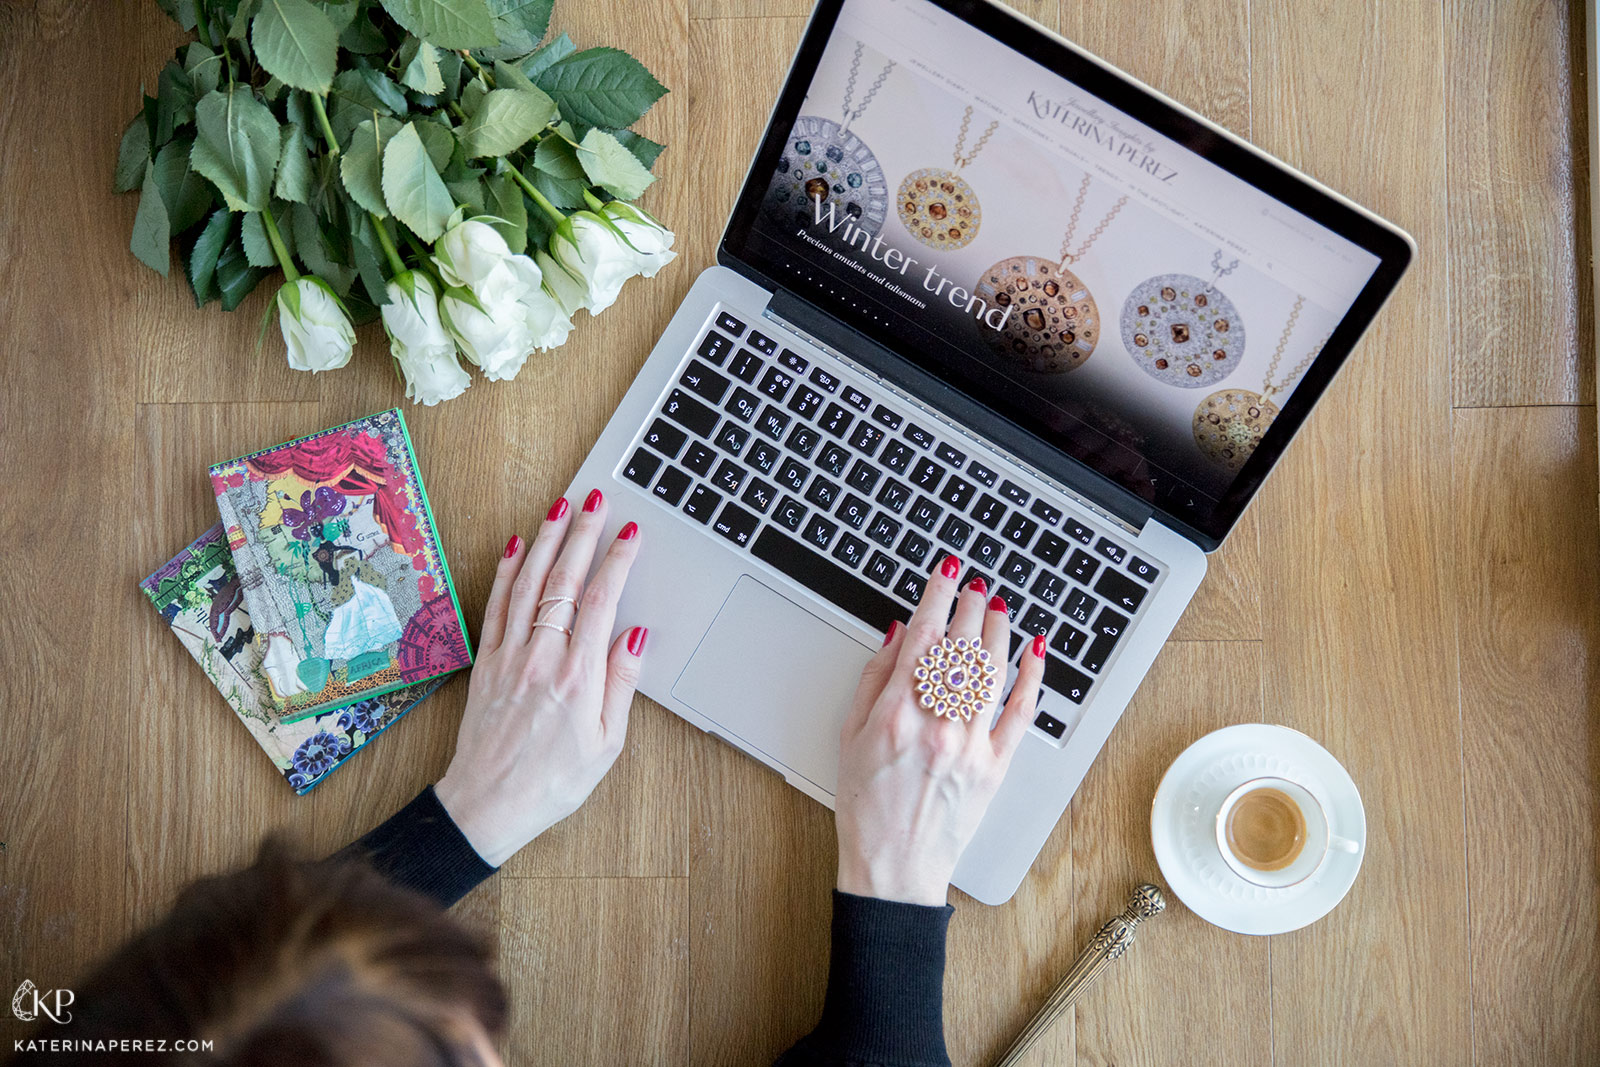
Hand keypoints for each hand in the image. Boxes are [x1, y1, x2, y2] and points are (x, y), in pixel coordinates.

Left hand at [435, 490, 646, 865]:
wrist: (488, 805)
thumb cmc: (553, 782)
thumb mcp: (607, 742)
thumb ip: (621, 683)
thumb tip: (634, 635)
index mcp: (578, 678)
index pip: (603, 601)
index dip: (618, 560)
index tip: (630, 534)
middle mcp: (541, 658)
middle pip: (565, 582)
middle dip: (583, 534)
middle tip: (596, 500)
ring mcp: (509, 657)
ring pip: (529, 585)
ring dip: (546, 541)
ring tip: (560, 507)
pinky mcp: (485, 664)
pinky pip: (496, 607)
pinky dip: (506, 573)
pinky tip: (516, 547)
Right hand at [833, 556, 1044, 904]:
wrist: (892, 868)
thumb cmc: (865, 807)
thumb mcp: (850, 736)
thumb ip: (874, 679)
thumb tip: (898, 634)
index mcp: (895, 713)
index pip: (924, 637)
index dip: (938, 597)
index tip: (946, 574)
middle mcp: (935, 724)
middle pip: (961, 647)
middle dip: (970, 606)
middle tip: (975, 586)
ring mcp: (969, 746)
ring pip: (991, 672)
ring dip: (997, 631)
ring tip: (997, 607)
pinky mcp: (994, 768)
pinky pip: (1018, 714)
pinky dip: (1029, 679)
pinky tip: (1033, 654)